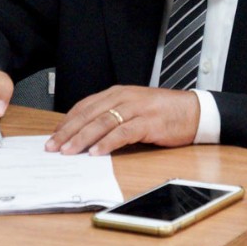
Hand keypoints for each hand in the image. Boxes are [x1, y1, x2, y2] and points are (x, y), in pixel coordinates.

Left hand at [45, 86, 199, 155]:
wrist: (193, 111)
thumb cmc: (162, 112)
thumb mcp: (132, 108)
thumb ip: (111, 116)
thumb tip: (85, 134)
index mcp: (117, 93)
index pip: (85, 106)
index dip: (67, 122)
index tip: (53, 136)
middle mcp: (124, 98)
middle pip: (89, 114)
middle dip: (69, 131)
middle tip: (53, 146)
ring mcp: (136, 109)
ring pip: (102, 123)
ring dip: (83, 138)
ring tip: (69, 151)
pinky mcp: (148, 122)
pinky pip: (123, 133)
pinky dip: (108, 143)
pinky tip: (97, 152)